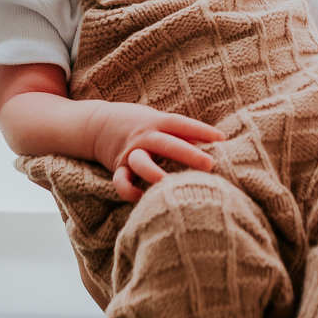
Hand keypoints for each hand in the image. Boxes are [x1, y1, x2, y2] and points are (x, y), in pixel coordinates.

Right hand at [92, 103, 224, 204]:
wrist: (97, 123)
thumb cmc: (138, 123)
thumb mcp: (158, 119)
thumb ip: (180, 132)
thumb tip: (209, 142)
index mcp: (157, 122)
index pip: (181, 124)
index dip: (201, 130)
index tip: (221, 138)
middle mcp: (144, 137)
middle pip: (168, 144)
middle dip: (188, 154)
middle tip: (209, 164)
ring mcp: (130, 152)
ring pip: (141, 162)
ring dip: (154, 172)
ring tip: (168, 183)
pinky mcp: (117, 167)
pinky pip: (120, 180)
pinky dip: (128, 190)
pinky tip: (141, 198)